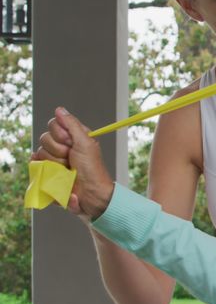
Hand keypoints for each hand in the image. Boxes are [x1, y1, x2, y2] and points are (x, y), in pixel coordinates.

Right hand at [30, 107, 115, 221]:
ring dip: (55, 163)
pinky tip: (54, 174)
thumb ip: (72, 125)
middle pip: (44, 138)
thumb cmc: (92, 169)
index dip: (60, 134)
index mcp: (72, 137)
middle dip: (59, 150)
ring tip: (68, 170)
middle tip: (71, 159)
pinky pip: (35, 166)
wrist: (91, 194)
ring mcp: (54, 160)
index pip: (53, 125)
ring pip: (40, 153)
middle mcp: (62, 147)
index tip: (71, 143)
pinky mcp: (47, 172)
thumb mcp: (86, 143)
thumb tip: (59, 109)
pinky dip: (42, 170)